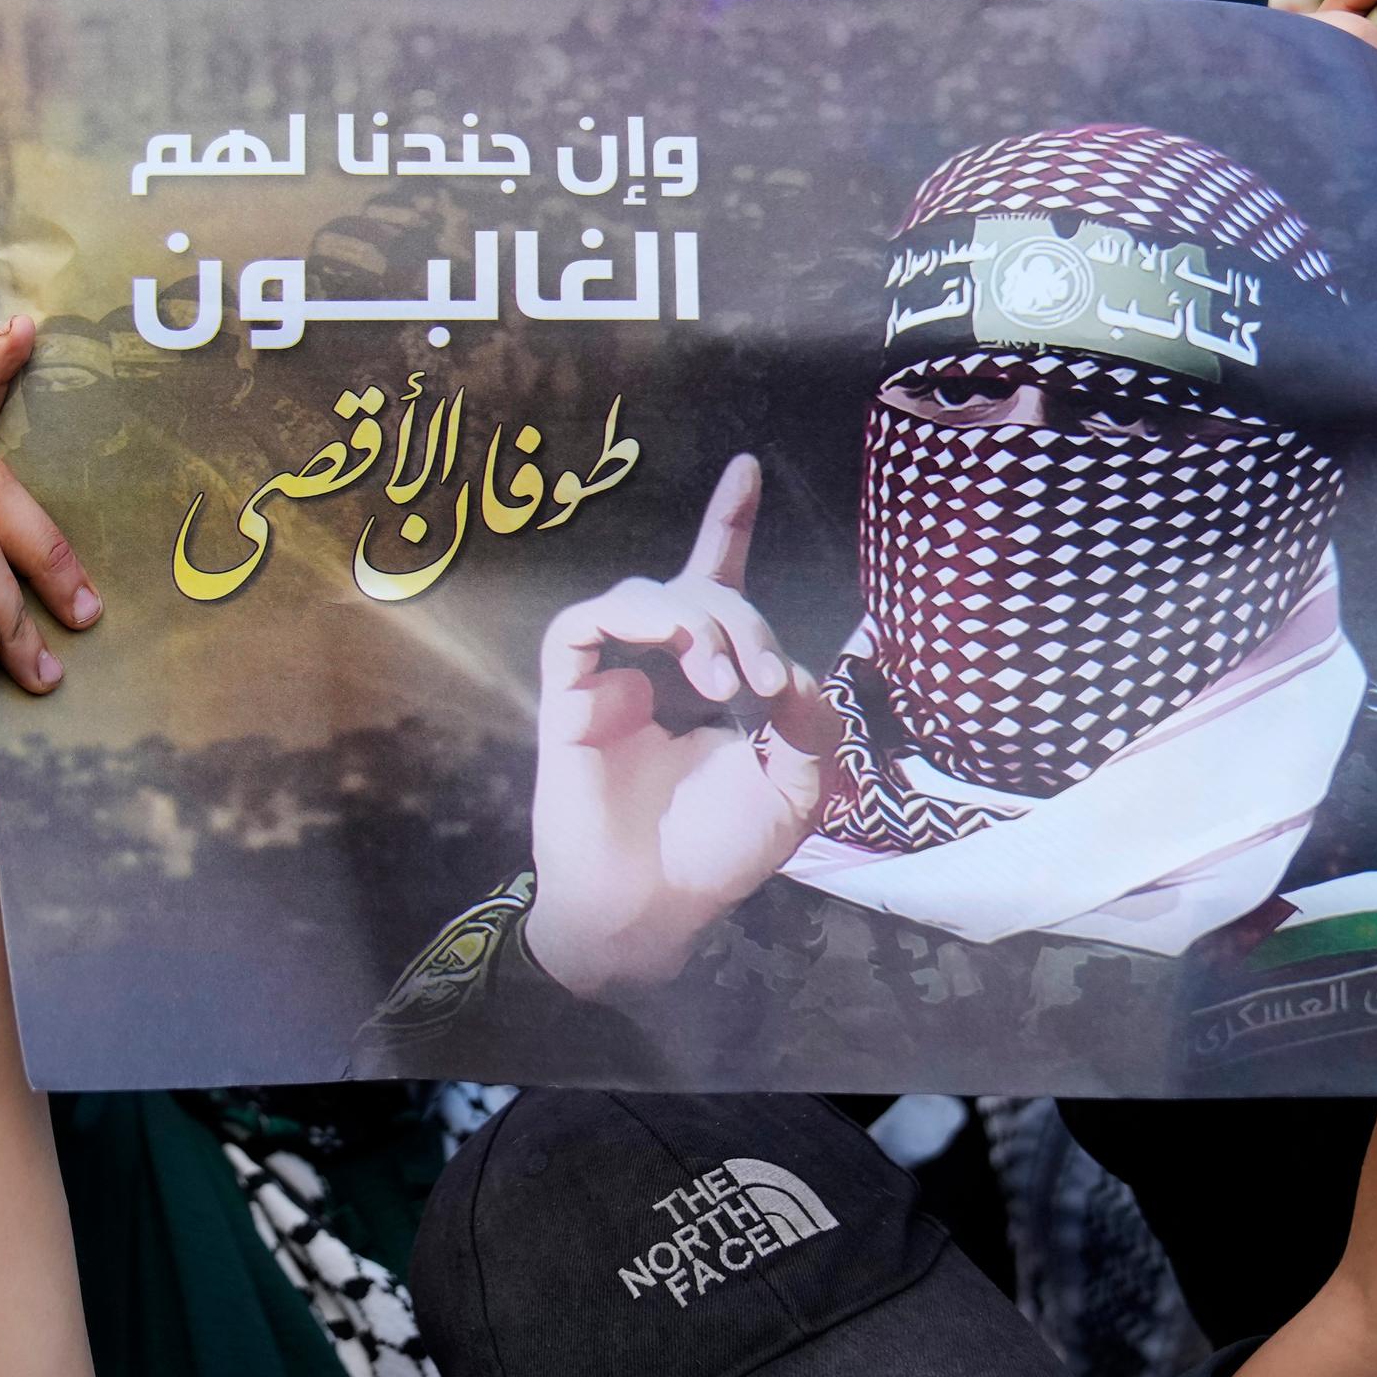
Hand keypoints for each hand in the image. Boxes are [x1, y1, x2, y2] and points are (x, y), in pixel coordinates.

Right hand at [522, 455, 839, 997]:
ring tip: (724, 682)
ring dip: (699, 622)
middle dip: (740, 615)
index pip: (717, 585)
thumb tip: (795, 666)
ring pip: (647, 598)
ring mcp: (609, 681)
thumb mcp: (794, 787)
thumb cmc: (717, 855)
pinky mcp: (568, 698)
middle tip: (761, 680)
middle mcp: (657, 670)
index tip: (746, 468)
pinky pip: (582, 627)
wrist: (654, 908)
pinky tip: (668, 643)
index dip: (727, 525)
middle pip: (697, 590)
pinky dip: (630, 617)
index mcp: (708, 681)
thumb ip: (808, 719)